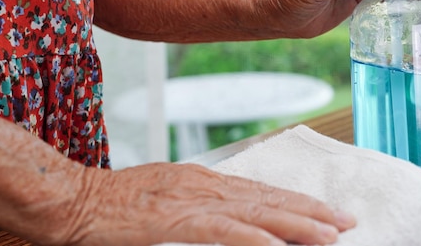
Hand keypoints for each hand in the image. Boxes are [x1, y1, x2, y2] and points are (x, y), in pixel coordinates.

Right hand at [57, 163, 355, 245]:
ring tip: (330, 233)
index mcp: (202, 180)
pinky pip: (221, 231)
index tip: (325, 212)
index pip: (260, 191)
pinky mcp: (173, 221)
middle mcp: (203, 185)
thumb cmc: (115, 202)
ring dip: (294, 224)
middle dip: (309, 211)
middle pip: (266, 198)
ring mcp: (190, 201)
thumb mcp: (165, 197)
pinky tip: (276, 245)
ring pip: (254, 212)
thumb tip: (229, 217)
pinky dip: (252, 237)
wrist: (74, 198)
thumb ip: (198, 205)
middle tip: (346, 220)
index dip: (295, 203)